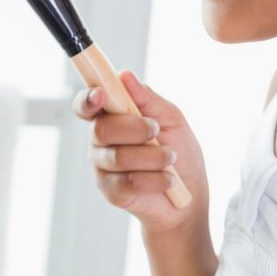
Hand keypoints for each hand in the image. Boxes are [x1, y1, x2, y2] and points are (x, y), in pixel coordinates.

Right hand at [72, 70, 209, 233]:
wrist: (189, 199)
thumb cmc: (180, 154)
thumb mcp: (171, 119)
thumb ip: (148, 98)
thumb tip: (125, 75)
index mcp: (111, 116)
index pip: (86, 104)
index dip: (88, 99)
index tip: (101, 95)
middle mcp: (100, 140)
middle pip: (101, 129)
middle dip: (133, 128)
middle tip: (156, 130)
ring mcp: (103, 166)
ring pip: (117, 156)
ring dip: (151, 156)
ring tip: (171, 159)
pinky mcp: (111, 191)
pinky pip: (127, 182)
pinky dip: (154, 179)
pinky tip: (168, 180)